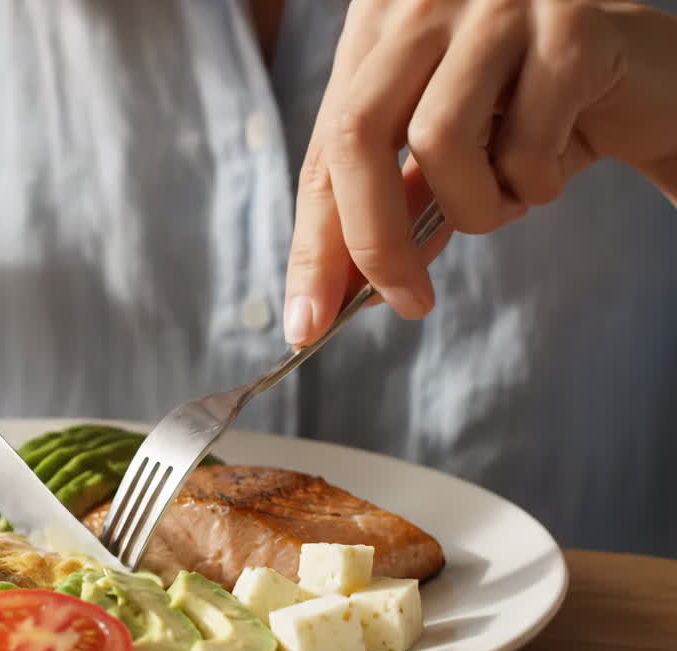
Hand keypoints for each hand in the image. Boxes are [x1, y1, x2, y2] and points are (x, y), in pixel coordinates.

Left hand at [283, 0, 676, 345]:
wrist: (658, 79)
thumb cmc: (538, 114)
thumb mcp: (449, 156)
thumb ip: (390, 205)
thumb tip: (328, 294)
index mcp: (380, 26)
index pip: (326, 146)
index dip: (313, 240)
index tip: (307, 320)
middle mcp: (425, 0)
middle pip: (356, 136)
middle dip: (374, 242)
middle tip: (408, 302)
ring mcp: (496, 2)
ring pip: (437, 139)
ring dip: (476, 206)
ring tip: (510, 197)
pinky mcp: (569, 23)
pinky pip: (525, 142)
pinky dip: (538, 182)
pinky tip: (558, 162)